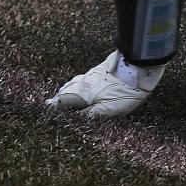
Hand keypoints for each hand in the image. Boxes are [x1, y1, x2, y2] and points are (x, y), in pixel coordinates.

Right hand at [46, 50, 164, 117]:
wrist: (140, 65)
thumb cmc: (126, 90)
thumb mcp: (108, 109)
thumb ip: (89, 116)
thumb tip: (73, 121)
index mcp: (82, 92)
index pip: (61, 100)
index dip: (53, 106)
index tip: (45, 108)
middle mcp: (84, 81)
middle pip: (66, 89)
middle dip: (59, 97)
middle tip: (53, 103)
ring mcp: (94, 73)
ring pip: (76, 82)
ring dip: (68, 88)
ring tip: (65, 94)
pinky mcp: (104, 68)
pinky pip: (85, 77)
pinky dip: (79, 82)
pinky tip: (85, 84)